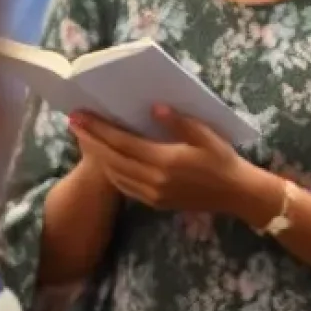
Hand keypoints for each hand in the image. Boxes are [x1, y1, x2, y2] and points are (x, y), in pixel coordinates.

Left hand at [69, 107, 271, 222]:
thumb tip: (154, 108)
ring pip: (115, 174)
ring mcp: (152, 194)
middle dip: (91, 140)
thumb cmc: (223, 160)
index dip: (99, 129)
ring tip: (86, 139)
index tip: (80, 116)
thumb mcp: (207, 136)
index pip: (123, 143)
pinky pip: (124, 187)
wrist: (236, 193)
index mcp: (165, 160)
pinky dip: (111, 172)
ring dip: (98, 156)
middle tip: (74, 123)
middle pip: (112, 159)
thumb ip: (179, 122)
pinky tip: (107, 160)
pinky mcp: (154, 202)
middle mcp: (153, 179)